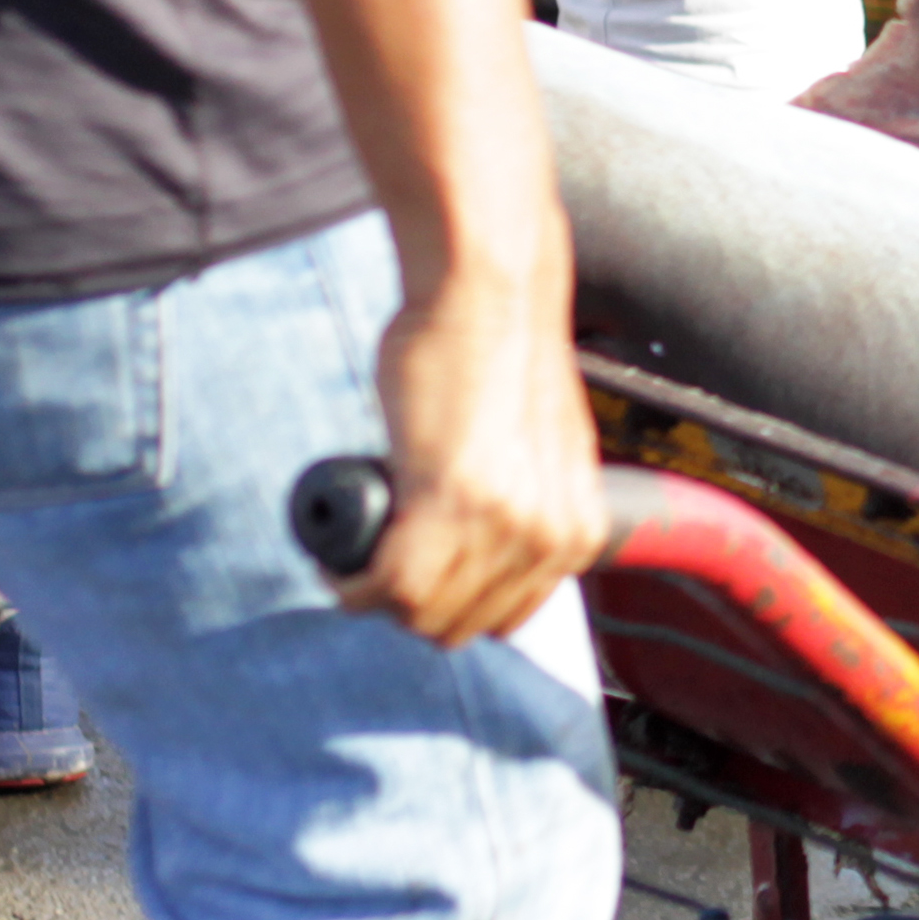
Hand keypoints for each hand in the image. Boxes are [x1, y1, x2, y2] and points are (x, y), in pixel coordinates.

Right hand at [347, 250, 602, 647]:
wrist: (489, 293)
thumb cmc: (498, 356)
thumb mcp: (538, 453)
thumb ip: (526, 506)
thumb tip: (484, 547)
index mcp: (580, 530)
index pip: (503, 619)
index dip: (447, 603)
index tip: (412, 576)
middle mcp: (551, 536)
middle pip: (458, 626)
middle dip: (408, 603)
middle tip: (377, 560)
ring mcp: (505, 524)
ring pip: (418, 613)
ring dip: (374, 594)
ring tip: (358, 553)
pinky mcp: (450, 500)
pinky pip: (387, 586)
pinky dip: (350, 581)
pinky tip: (339, 561)